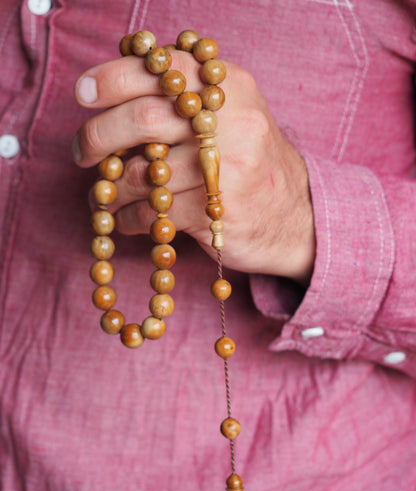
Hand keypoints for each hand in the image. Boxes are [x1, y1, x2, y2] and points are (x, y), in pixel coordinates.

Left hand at [73, 49, 315, 284]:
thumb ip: (185, 99)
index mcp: (229, 89)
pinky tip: (128, 220)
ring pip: (146, 174)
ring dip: (112, 187)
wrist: (298, 217)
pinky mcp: (219, 213)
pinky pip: (155, 214)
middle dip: (100, 135)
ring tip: (104, 195)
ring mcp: (228, 170)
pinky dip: (131, 219)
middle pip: (145, 118)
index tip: (83, 94)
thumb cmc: (251, 163)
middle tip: (83, 151)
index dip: (112, 78)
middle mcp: (231, 123)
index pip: (161, 68)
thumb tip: (113, 95)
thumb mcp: (232, 116)